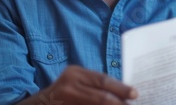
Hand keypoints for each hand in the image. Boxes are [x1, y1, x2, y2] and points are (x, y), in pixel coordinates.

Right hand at [17, 65, 137, 104]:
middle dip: (118, 102)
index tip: (134, 93)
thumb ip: (95, 84)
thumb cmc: (65, 90)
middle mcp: (69, 84)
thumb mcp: (78, 81)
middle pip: (100, 95)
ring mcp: (65, 98)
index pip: (102, 80)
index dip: (120, 88)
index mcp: (75, 73)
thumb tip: (123, 92)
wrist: (40, 103)